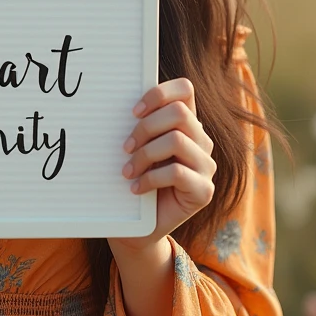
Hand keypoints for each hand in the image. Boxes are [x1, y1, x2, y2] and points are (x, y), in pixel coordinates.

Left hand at [108, 77, 215, 253]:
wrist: (138, 226)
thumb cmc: (133, 179)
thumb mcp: (134, 147)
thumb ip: (136, 123)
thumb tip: (109, 96)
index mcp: (186, 124)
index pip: (185, 89)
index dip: (159, 93)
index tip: (133, 111)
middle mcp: (201, 140)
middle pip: (179, 113)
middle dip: (146, 127)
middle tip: (125, 147)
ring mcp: (206, 166)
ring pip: (177, 140)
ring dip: (145, 155)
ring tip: (127, 171)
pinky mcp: (204, 191)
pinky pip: (177, 172)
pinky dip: (150, 179)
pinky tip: (136, 188)